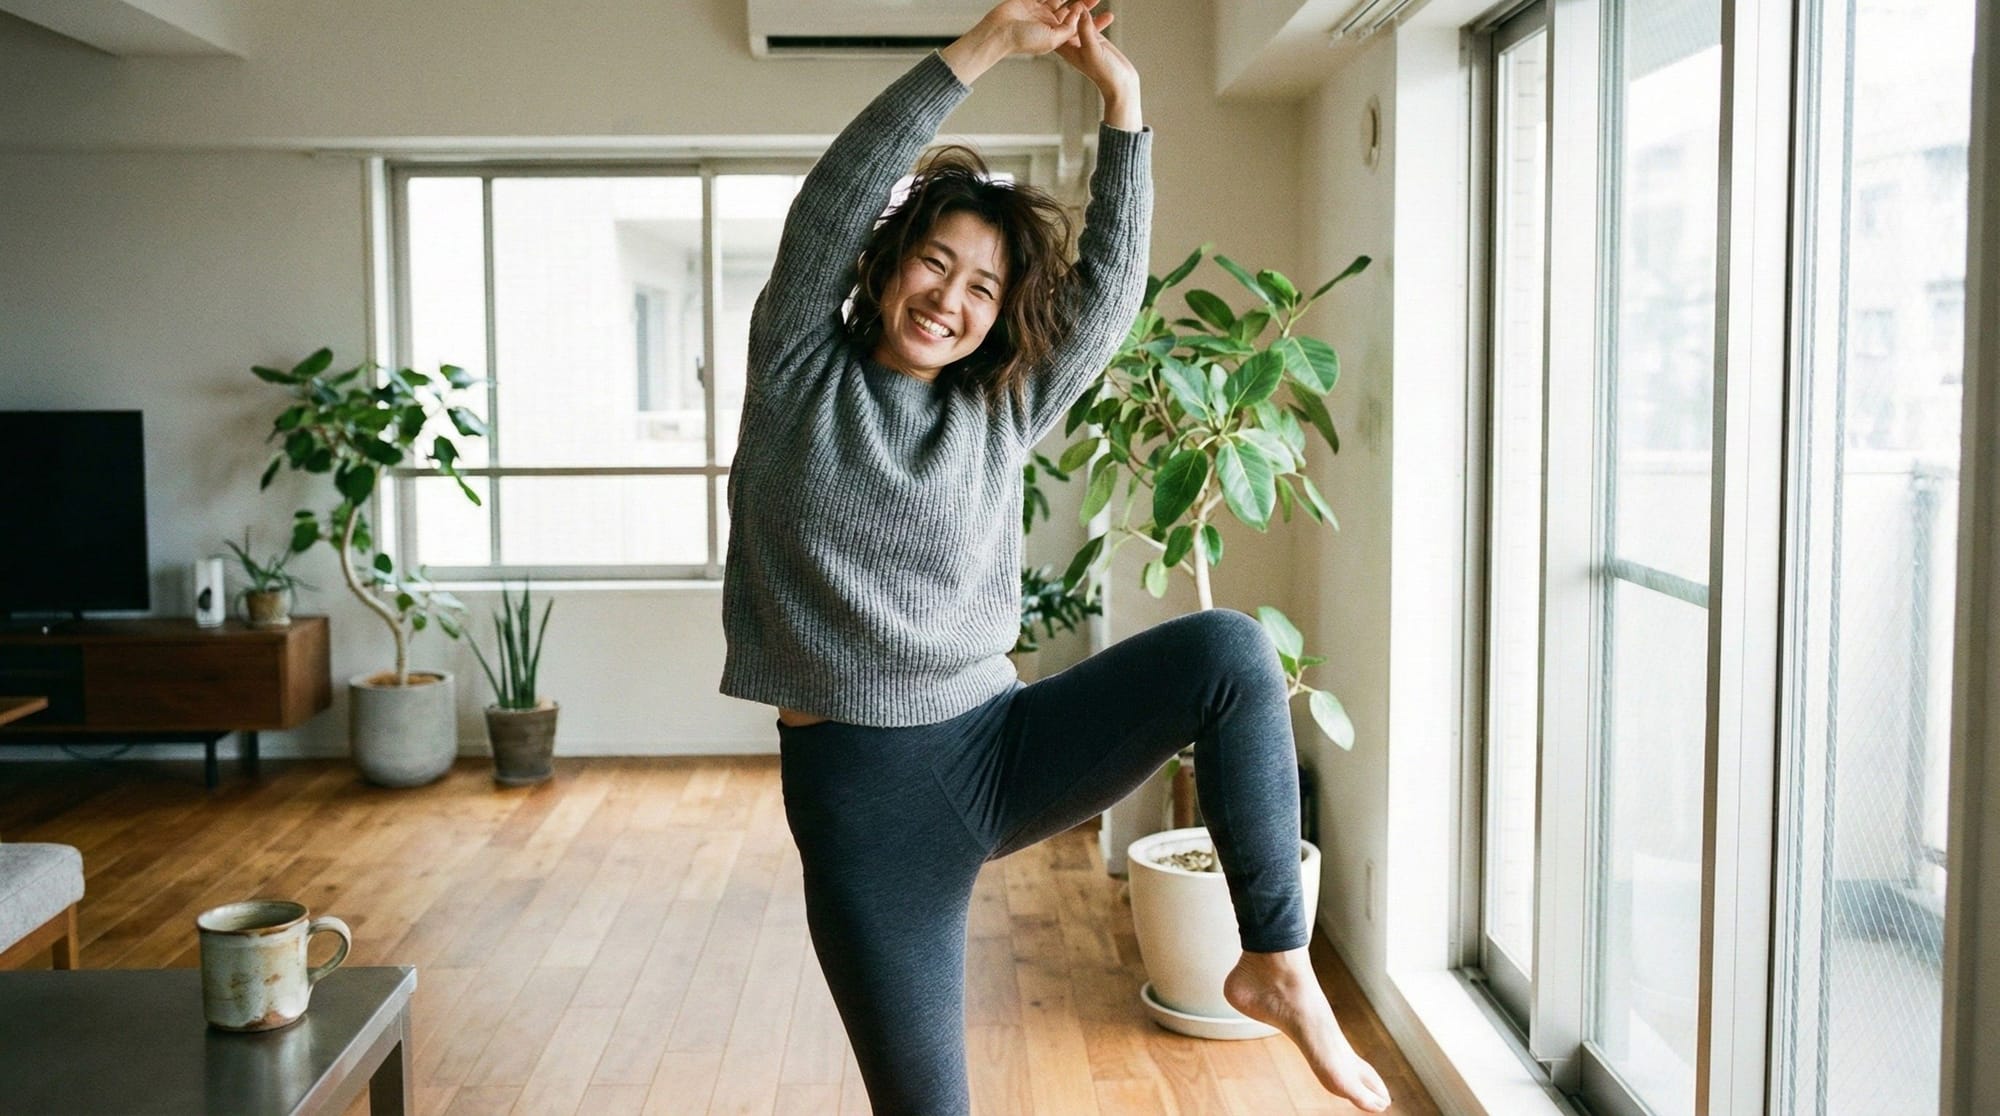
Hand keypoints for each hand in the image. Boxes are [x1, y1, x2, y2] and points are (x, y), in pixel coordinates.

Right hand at [976, 0, 1093, 57]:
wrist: (998, 32)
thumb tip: (1079, 14)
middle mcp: (1049, 25)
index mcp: (1056, 37)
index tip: (1108, 16)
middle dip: (1086, 4)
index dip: (1093, 23)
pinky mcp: (1030, 1)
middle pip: (1072, 12)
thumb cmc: (1022, 41)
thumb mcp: (1052, 40)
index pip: (1079, 29)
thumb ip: (1068, 29)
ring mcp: (1039, 12)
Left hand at [1053, 4, 1136, 103]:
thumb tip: (1081, 11)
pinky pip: (1093, 21)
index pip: (1055, 25)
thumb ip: (1086, 31)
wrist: (1120, 83)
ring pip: (1080, 18)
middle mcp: (1071, 43)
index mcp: (1065, 48)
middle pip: (1067, 19)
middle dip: (1071, 6)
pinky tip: (1099, 3)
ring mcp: (1083, 40)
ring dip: (1084, 7)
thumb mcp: (1093, 50)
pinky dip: (1096, 13)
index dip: (1056, 11)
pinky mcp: (1096, 38)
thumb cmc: (1104, 73)